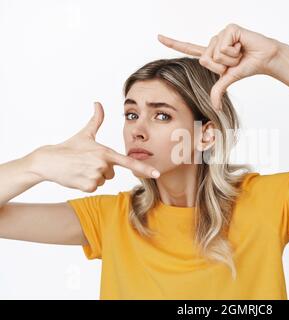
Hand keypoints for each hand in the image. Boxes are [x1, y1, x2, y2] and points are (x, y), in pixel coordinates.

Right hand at [30, 102, 160, 192]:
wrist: (48, 160)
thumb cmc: (69, 147)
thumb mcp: (85, 133)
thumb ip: (96, 120)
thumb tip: (98, 103)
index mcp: (105, 152)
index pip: (129, 161)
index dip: (144, 167)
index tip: (157, 173)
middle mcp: (103, 164)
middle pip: (112, 173)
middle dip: (101, 170)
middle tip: (86, 163)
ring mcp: (95, 176)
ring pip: (103, 180)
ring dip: (93, 177)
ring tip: (81, 168)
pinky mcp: (88, 186)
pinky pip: (94, 187)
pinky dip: (86, 184)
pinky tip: (77, 176)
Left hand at [157, 23, 281, 109]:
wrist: (265, 59)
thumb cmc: (248, 67)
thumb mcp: (229, 80)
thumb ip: (218, 90)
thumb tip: (215, 108)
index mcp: (211, 53)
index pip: (188, 48)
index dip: (173, 43)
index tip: (158, 36)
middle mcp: (213, 42)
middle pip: (205, 60)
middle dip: (221, 66)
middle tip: (235, 61)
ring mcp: (221, 34)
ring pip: (214, 54)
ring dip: (230, 59)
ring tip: (240, 53)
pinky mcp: (229, 29)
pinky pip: (224, 47)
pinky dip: (234, 52)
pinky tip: (242, 46)